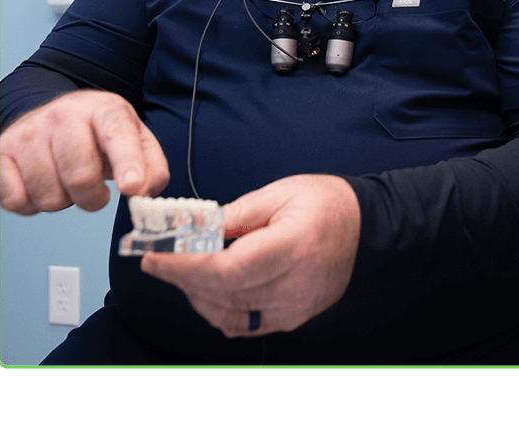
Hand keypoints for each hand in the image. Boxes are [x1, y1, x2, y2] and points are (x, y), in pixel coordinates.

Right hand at [0, 89, 169, 214]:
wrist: (56, 116)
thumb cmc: (99, 135)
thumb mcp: (136, 142)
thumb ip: (152, 169)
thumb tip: (143, 193)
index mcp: (104, 109)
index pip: (117, 134)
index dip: (127, 163)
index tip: (132, 187)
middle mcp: (64, 115)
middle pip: (80, 174)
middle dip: (93, 198)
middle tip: (97, 195)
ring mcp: (29, 132)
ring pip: (47, 194)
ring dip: (62, 201)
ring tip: (66, 181)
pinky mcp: (1, 152)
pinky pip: (16, 200)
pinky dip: (32, 205)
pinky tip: (41, 185)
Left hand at [141, 174, 360, 336]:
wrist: (364, 226)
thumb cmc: (324, 202)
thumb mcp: (279, 193)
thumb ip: (235, 215)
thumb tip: (193, 231)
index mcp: (294, 246)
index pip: (227, 270)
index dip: (184, 268)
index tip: (155, 258)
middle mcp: (296, 285)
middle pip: (223, 295)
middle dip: (182, 279)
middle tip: (159, 260)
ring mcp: (297, 308)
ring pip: (229, 316)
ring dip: (197, 296)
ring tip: (183, 271)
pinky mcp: (294, 319)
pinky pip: (245, 326)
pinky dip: (219, 310)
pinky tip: (208, 289)